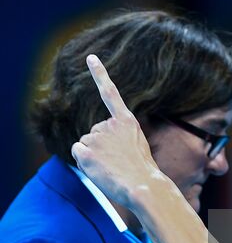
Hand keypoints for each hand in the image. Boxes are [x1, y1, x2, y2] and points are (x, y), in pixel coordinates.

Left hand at [71, 55, 161, 209]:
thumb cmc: (141, 170)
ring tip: (111, 166)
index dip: (99, 73)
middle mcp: (110, 124)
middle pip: (94, 132)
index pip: (110, 92)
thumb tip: (94, 141)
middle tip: (117, 161)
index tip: (90, 57)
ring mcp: (97, 136)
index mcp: (127, 120)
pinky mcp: (86, 151)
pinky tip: (100, 168)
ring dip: (93, 155)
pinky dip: (84, 162)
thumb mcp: (136, 145)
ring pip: (85, 143)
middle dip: (100, 146)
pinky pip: (77, 153)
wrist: (143, 185)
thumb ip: (118, 136)